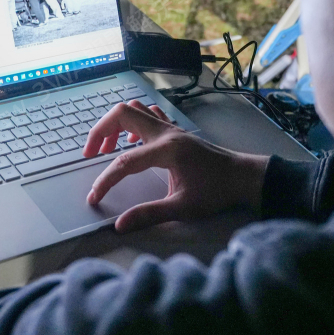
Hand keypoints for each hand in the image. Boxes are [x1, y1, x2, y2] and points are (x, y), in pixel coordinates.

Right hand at [82, 100, 269, 232]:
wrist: (243, 177)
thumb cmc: (216, 192)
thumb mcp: (183, 208)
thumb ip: (150, 215)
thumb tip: (121, 225)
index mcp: (166, 151)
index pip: (124, 162)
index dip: (105, 180)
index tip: (95, 197)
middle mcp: (166, 133)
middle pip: (122, 114)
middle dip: (100, 131)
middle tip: (90, 154)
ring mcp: (171, 129)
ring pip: (134, 109)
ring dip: (115, 124)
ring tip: (107, 148)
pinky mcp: (176, 131)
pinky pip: (148, 115)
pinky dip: (132, 123)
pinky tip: (131, 142)